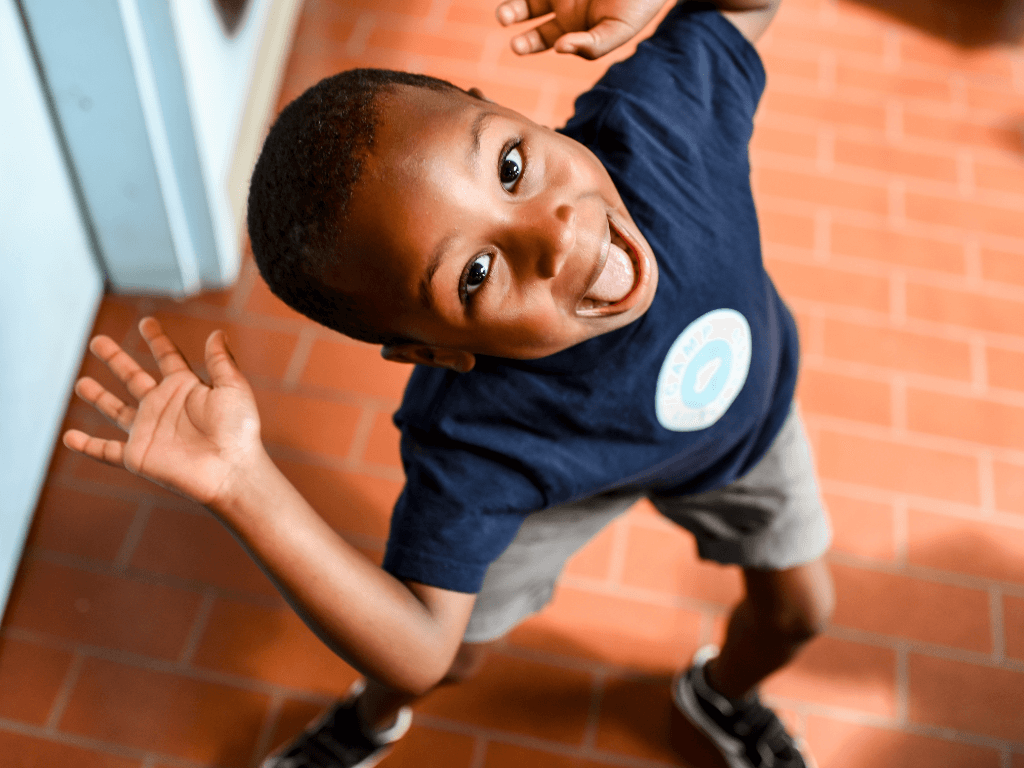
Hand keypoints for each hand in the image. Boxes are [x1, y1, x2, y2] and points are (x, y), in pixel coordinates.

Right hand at [63, 317, 262, 507]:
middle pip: (133, 377)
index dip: (156, 339)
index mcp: (186, 388)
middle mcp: (164, 406)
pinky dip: (87, 446)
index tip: (146, 322)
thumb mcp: (233, 388)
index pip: (167, 358)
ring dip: (98, 397)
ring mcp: (148, 430)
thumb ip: (221, 360)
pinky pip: (105, 451)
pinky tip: (69, 437)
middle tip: (97, 341)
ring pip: (115, 410)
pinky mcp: (138, 455)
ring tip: (80, 382)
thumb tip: (217, 332)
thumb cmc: (238, 430)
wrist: (230, 470)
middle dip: (116, 359)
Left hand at [496, 0, 668, 58]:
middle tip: (504, 17)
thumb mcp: (619, 30)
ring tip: (505, 10)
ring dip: (514, 0)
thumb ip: (592, 45)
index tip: (517, 44)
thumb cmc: (639, 4)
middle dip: (511, 14)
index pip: (542, 39)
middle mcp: (562, 4)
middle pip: (526, 12)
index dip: (528, 42)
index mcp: (573, 28)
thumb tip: (560, 48)